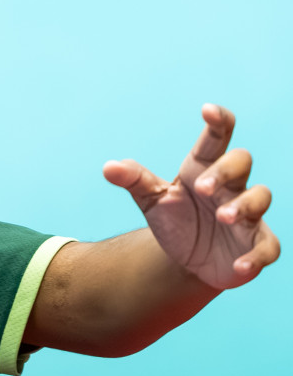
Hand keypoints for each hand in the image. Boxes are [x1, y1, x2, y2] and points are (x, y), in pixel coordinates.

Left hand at [103, 104, 279, 289]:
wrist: (184, 260)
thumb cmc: (174, 220)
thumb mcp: (152, 199)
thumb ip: (134, 180)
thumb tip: (109, 167)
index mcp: (204, 170)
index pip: (216, 139)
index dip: (218, 122)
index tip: (208, 110)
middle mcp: (231, 187)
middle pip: (241, 162)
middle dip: (225, 171)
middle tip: (203, 189)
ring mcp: (247, 215)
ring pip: (260, 198)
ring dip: (244, 206)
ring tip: (224, 217)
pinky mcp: (255, 244)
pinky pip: (267, 246)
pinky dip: (257, 255)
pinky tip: (241, 265)